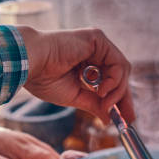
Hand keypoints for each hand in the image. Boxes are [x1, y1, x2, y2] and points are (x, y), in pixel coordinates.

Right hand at [17, 26, 134, 125]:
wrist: (31, 65)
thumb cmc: (44, 79)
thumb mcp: (75, 98)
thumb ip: (94, 105)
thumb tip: (109, 119)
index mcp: (86, 64)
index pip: (110, 82)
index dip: (119, 100)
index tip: (125, 119)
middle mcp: (94, 52)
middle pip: (120, 76)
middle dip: (125, 98)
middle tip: (127, 117)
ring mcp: (97, 45)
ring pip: (122, 70)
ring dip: (117, 91)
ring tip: (105, 104)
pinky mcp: (97, 39)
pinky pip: (118, 62)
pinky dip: (114, 80)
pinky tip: (102, 90)